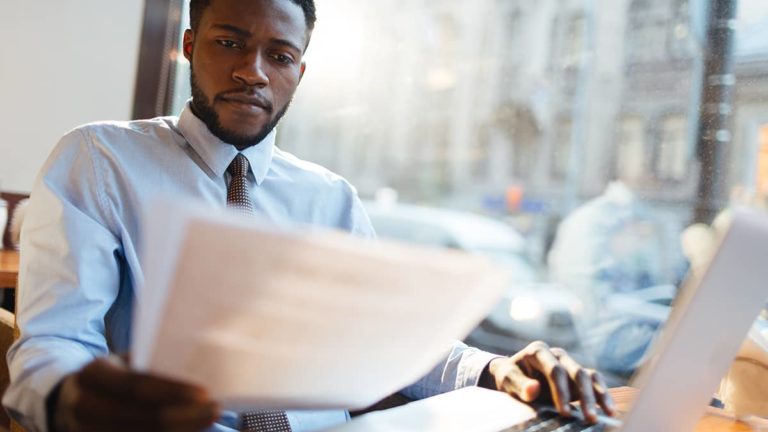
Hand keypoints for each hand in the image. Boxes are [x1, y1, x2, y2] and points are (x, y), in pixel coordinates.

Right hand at [52, 357, 219, 431]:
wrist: (70, 400)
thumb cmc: (112, 377)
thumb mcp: (122, 363)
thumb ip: (150, 365)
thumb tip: (200, 367)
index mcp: (93, 374)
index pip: (137, 385)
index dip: (172, 391)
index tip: (204, 393)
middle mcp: (85, 406)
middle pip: (142, 418)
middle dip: (184, 417)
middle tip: (215, 410)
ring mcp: (86, 431)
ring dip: (180, 431)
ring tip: (207, 421)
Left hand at [481, 341, 615, 423]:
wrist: (513, 375)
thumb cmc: (509, 376)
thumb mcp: (507, 379)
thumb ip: (518, 384)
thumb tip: (533, 389)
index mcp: (538, 351)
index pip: (554, 371)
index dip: (561, 391)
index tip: (563, 412)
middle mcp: (557, 355)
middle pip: (576, 372)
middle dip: (585, 396)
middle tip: (590, 418)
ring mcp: (569, 363)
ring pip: (589, 376)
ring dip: (599, 395)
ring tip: (608, 413)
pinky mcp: (576, 375)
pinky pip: (594, 381)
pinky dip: (603, 393)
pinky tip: (609, 409)